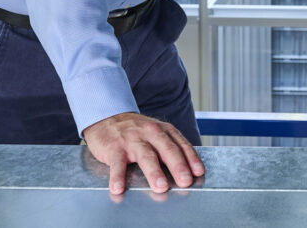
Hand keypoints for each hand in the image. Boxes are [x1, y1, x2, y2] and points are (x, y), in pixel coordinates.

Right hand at [83, 112, 204, 194]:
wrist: (107, 117)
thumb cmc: (136, 131)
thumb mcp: (156, 133)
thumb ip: (169, 148)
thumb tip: (187, 169)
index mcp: (163, 130)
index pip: (181, 145)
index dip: (191, 158)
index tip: (199, 172)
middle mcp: (150, 133)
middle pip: (167, 150)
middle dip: (178, 166)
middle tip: (185, 181)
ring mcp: (132, 140)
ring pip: (146, 156)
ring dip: (154, 172)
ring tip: (161, 186)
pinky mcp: (114, 147)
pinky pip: (117, 163)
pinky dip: (118, 176)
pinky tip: (119, 188)